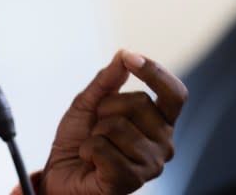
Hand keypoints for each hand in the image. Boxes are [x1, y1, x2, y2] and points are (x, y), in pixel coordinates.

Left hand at [40, 50, 186, 194]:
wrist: (60, 174)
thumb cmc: (79, 140)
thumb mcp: (88, 103)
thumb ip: (107, 80)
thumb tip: (123, 54)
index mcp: (159, 123)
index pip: (175, 94)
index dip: (156, 72)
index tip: (131, 58)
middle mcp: (163, 144)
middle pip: (140, 102)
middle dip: (107, 106)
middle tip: (97, 126)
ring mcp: (150, 165)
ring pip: (117, 126)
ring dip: (95, 132)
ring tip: (94, 146)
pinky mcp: (130, 181)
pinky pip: (102, 149)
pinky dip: (87, 150)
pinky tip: (91, 161)